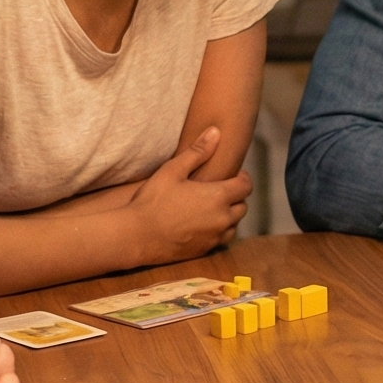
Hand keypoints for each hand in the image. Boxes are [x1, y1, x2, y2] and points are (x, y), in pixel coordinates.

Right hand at [119, 126, 250, 265]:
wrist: (136, 236)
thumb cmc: (153, 200)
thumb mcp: (173, 170)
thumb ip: (198, 151)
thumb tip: (216, 131)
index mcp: (218, 197)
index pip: (245, 187)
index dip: (243, 179)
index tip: (235, 174)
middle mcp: (222, 219)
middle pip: (242, 207)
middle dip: (236, 197)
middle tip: (221, 190)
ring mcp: (214, 237)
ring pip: (233, 225)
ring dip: (229, 216)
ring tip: (213, 207)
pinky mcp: (204, 251)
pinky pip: (220, 240)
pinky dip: (218, 231)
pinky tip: (203, 224)